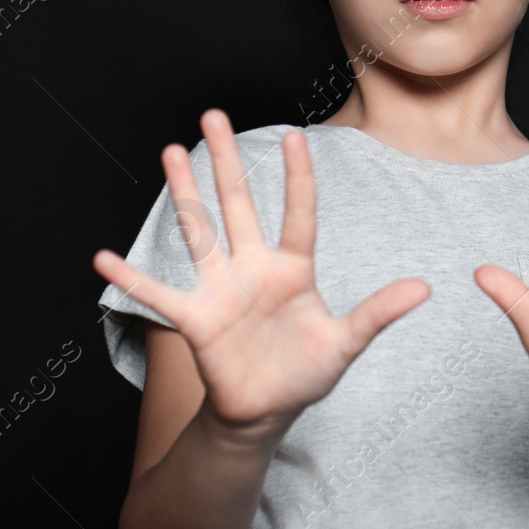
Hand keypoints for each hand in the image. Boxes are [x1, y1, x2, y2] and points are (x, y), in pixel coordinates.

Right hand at [94, 109, 431, 442]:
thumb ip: (378, 314)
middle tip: (214, 116)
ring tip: (169, 152)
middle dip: (226, 161)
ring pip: (200, 231)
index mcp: (293, 270)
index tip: (296, 136)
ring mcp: (222, 289)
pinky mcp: (196, 318)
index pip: (298, 214)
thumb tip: (425, 288)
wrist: (266, 411)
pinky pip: (160, 295)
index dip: (297, 178)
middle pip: (239, 204)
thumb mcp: (346, 343)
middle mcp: (254, 268)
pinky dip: (133, 278)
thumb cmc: (306, 372)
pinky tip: (103, 258)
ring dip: (184, 194)